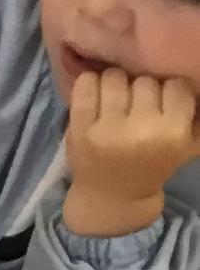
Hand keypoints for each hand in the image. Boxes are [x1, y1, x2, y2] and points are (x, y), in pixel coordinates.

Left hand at [63, 67, 199, 237]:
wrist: (112, 197)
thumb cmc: (152, 164)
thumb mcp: (186, 144)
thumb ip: (193, 114)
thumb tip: (189, 72)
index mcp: (173, 133)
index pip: (176, 85)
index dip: (167, 90)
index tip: (160, 101)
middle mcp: (141, 130)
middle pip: (144, 81)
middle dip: (140, 88)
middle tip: (135, 102)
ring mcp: (107, 130)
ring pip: (114, 78)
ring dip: (115, 83)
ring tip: (115, 97)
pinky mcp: (80, 131)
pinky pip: (84, 88)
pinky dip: (88, 83)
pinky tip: (94, 92)